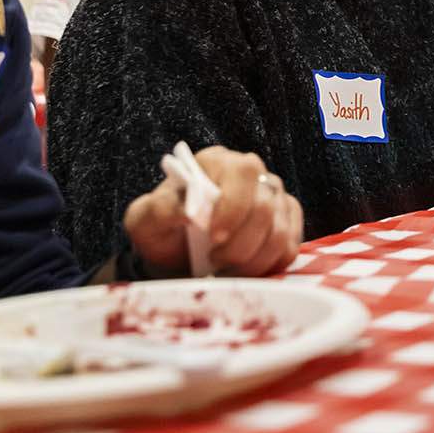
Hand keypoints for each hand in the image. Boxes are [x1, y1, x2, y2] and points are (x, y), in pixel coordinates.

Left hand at [122, 147, 302, 277]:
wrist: (173, 252)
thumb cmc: (160, 231)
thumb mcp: (144, 220)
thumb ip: (160, 209)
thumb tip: (190, 211)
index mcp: (218, 162)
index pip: (244, 172)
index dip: (234, 208)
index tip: (213, 237)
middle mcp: (253, 174)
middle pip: (266, 207)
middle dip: (240, 244)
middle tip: (214, 260)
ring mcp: (274, 197)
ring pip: (280, 232)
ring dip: (252, 260)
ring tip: (225, 267)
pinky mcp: (287, 222)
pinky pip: (289, 248)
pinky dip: (267, 266)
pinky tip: (242, 269)